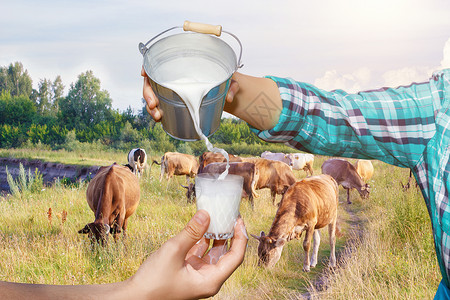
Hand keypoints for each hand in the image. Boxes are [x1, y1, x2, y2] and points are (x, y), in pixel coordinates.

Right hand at [128, 209, 247, 298]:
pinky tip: (202, 224)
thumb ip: (191, 232)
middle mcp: (208, 278)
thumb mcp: (174, 251)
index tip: (239, 219)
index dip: (240, 237)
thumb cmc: (154, 280)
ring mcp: (198, 274)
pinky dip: (202, 238)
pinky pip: (200, 252)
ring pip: (213, 252)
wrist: (134, 296)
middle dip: (230, 233)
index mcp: (211, 280)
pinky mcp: (188, 270)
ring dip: (215, 234)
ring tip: (218, 215)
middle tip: (230, 214)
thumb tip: (206, 214)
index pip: (236, 257)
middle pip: (226, 253)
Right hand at [141, 68, 239, 122]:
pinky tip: (159, 118)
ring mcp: (172, 88)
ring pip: (153, 95)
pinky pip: (160, 105)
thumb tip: (229, 97)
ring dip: (150, 106)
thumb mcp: (230, 78)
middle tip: (154, 105)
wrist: (225, 89)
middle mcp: (174, 75)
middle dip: (148, 93)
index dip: (148, 65)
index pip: (159, 60)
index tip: (144, 73)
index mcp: (183, 64)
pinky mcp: (174, 100)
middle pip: (152, 81)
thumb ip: (232, 85)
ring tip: (157, 116)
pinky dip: (157, 112)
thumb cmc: (225, 78)